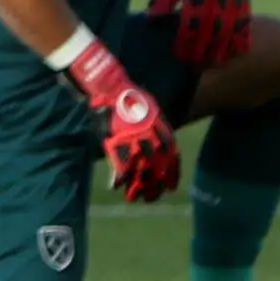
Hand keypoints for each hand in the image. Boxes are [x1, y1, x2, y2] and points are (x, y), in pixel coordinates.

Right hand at [65, 37, 179, 203]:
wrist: (106, 83)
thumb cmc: (124, 92)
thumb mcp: (148, 106)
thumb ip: (154, 123)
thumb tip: (160, 137)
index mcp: (159, 124)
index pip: (171, 153)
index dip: (172, 171)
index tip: (172, 184)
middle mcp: (149, 133)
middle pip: (158, 164)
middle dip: (158, 183)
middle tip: (157, 196)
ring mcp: (132, 137)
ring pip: (141, 168)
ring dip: (140, 185)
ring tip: (139, 198)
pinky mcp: (115, 139)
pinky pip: (119, 163)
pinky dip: (118, 176)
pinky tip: (116, 187)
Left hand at [149, 0, 252, 67]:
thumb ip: (160, 1)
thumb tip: (151, 22)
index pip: (192, 22)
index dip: (187, 41)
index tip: (180, 55)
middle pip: (213, 29)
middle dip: (205, 49)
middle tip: (196, 65)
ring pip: (232, 27)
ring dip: (225, 47)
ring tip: (217, 63)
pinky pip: (246, 20)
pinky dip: (243, 37)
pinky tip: (237, 52)